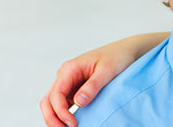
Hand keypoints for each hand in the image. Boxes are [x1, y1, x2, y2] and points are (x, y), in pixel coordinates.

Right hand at [40, 33, 167, 126]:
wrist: (124, 51)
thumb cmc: (116, 57)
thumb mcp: (107, 71)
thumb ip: (92, 86)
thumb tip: (78, 102)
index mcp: (70, 69)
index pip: (56, 94)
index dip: (61, 112)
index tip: (72, 124)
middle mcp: (65, 75)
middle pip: (48, 100)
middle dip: (52, 118)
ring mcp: (68, 82)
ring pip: (52, 103)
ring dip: (56, 117)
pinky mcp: (74, 89)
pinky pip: (63, 103)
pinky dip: (63, 114)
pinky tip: (71, 122)